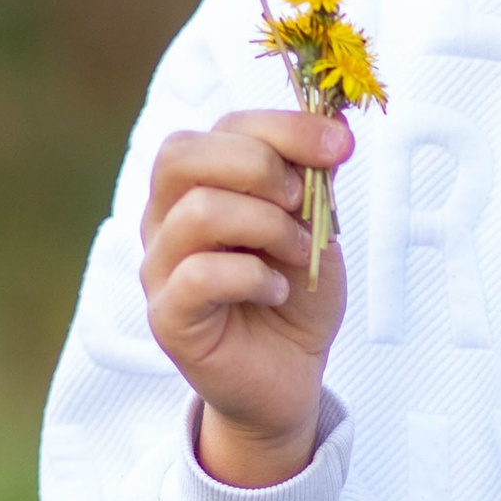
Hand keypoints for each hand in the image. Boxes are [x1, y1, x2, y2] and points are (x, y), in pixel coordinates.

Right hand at [141, 107, 354, 487]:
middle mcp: (164, 218)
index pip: (223, 127)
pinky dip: (253, 277)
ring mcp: (159, 267)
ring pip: (197, 212)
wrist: (289, 373)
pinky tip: (276, 291)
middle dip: (259, 166)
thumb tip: (333, 130)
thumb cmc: (294, 292)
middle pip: (182, 154)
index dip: (285, 128)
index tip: (341, 146)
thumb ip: (310, 179)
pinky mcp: (168, 316)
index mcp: (197, 184)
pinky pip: (199, 276)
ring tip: (297, 253)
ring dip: (266, 226)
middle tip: (301, 201)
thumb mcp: (313, 226)